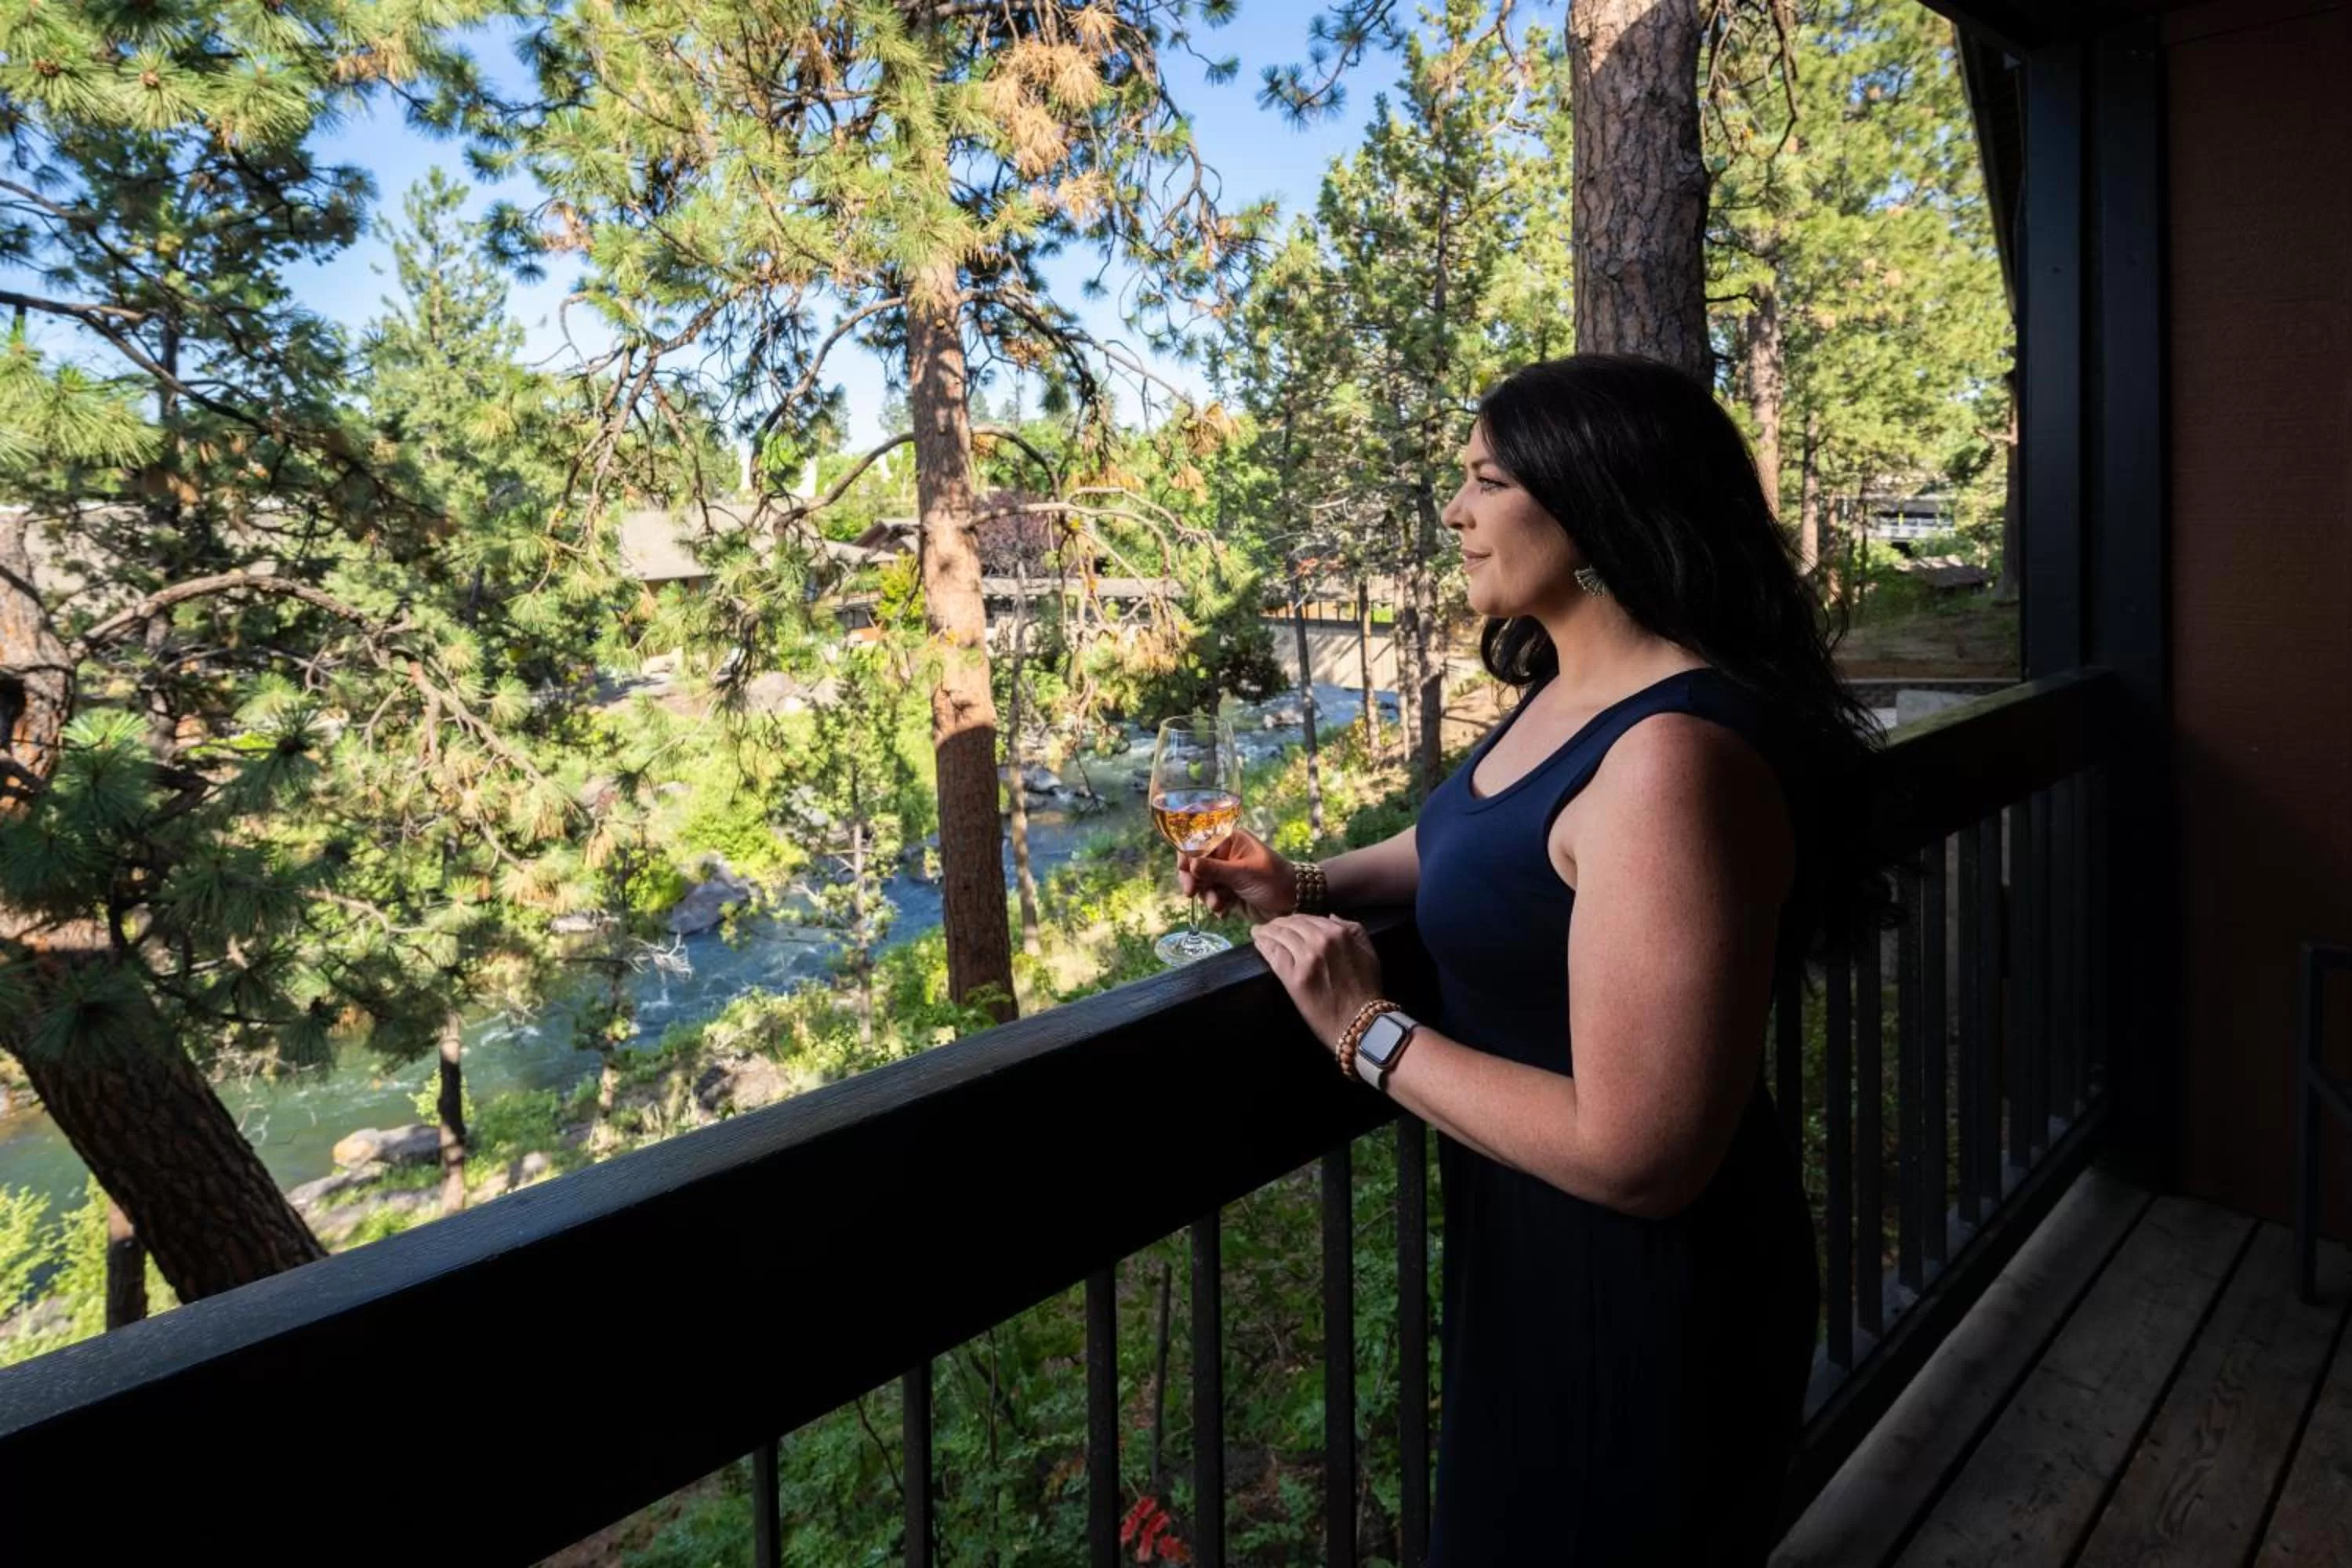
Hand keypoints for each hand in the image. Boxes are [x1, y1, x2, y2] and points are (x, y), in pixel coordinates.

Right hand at [1177, 827, 1298, 922]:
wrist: (1293, 904)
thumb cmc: (1274, 880)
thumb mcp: (1244, 873)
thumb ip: (1216, 869)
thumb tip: (1190, 864)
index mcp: (1230, 841)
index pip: (1200, 842)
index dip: (1188, 854)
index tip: (1184, 868)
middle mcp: (1225, 855)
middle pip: (1196, 864)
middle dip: (1193, 880)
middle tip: (1191, 892)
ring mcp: (1226, 875)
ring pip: (1202, 883)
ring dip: (1207, 896)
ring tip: (1219, 905)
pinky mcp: (1228, 892)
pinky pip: (1212, 897)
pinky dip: (1215, 906)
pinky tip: (1224, 912)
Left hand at [1251, 914, 1385, 1050]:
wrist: (1361, 1022)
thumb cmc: (1367, 990)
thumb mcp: (1368, 951)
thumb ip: (1353, 929)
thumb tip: (1330, 916)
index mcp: (1339, 933)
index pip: (1309, 918)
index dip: (1295, 919)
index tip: (1286, 922)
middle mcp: (1322, 941)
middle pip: (1292, 924)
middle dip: (1278, 923)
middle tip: (1269, 926)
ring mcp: (1307, 958)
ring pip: (1280, 936)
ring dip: (1267, 932)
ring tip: (1258, 932)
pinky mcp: (1294, 977)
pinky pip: (1274, 954)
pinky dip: (1264, 945)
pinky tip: (1258, 942)